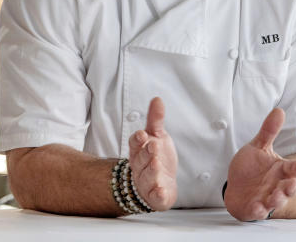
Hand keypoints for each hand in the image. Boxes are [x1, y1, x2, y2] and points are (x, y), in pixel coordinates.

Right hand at [128, 96, 177, 210]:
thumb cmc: (156, 157)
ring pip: (146, 176)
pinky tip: (161, 191)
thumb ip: (156, 120)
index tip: (143, 134)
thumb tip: (157, 98)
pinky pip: (155, 196)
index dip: (138, 139)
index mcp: (139, 151)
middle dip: (146, 153)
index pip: (134, 144)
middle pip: (141, 159)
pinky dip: (157, 194)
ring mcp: (147, 182)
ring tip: (156, 164)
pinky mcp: (155, 196)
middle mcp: (140, 167)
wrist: (160, 184)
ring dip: (151, 170)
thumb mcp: (157, 136)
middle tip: (153, 146)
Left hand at [224, 108, 295, 220]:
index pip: (293, 169)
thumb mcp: (258, 146)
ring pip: (276, 201)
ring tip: (276, 197)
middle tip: (292, 184)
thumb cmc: (251, 168)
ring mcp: (266, 198)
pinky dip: (258, 211)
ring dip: (277, 200)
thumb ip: (269, 131)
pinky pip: (258, 212)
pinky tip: (257, 208)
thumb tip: (279, 110)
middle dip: (292, 188)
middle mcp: (277, 186)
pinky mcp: (254, 209)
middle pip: (289, 188)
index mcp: (280, 170)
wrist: (236, 186)